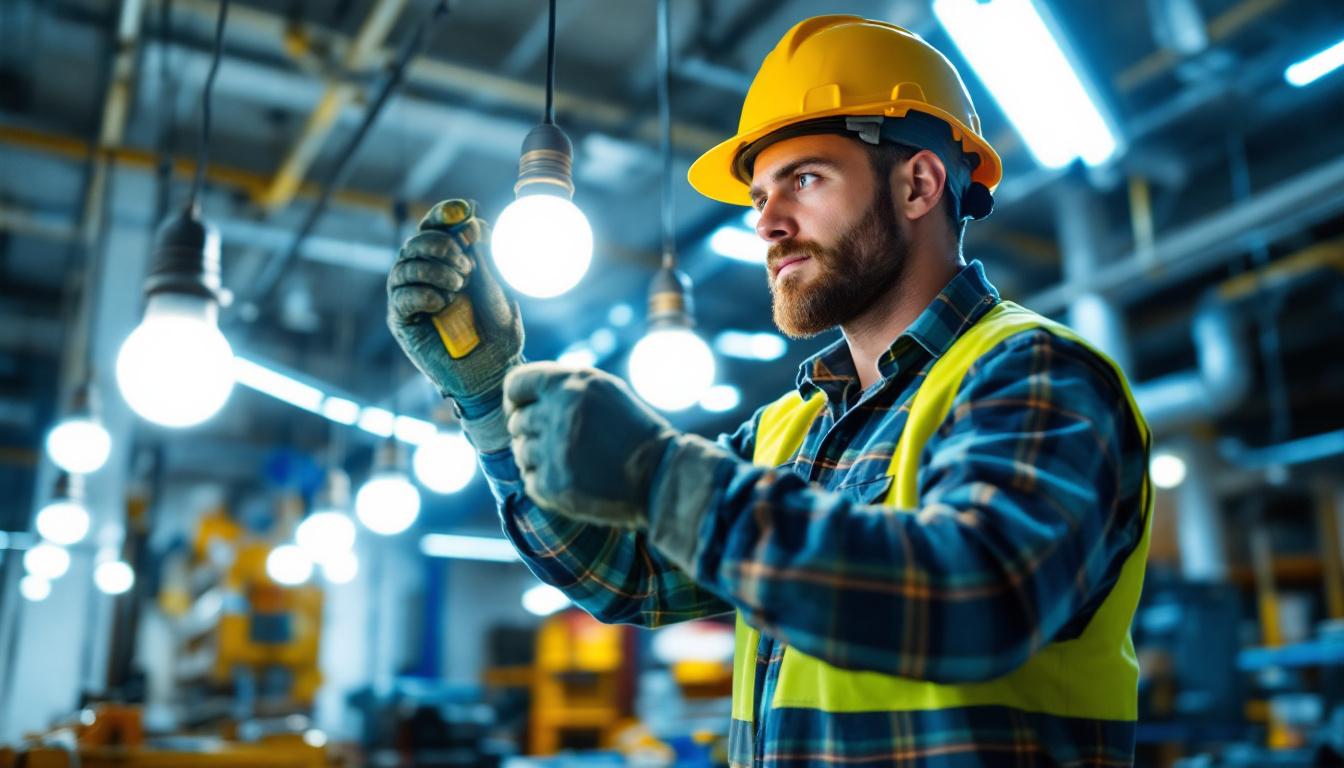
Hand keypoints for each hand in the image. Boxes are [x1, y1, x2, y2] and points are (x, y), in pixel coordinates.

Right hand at [387, 199, 523, 417]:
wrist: (494, 370)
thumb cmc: (500, 330)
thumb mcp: (499, 287)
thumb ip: (485, 256)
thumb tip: (471, 222)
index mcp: (449, 261)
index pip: (436, 226)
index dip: (443, 214)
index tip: (461, 212)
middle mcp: (425, 275)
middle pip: (416, 241)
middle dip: (440, 246)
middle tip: (465, 266)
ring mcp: (411, 297)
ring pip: (404, 265)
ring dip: (433, 270)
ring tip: (458, 286)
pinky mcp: (402, 321)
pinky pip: (401, 296)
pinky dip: (423, 294)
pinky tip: (443, 304)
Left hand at [503, 362, 676, 527]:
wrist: (660, 476)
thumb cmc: (633, 432)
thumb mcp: (604, 392)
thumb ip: (564, 387)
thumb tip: (520, 396)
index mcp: (572, 383)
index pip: (516, 383)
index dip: (516, 398)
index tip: (523, 409)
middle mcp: (559, 412)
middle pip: (517, 421)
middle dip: (532, 432)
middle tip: (561, 442)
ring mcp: (554, 450)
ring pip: (521, 452)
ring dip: (539, 458)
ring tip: (570, 461)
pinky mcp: (553, 484)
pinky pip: (529, 480)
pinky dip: (545, 483)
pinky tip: (572, 480)